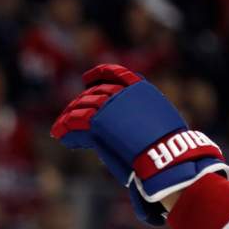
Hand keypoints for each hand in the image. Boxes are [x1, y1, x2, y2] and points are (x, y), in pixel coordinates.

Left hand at [51, 64, 228, 224]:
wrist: (165, 154)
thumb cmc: (168, 145)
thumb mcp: (158, 122)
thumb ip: (142, 117)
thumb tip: (137, 128)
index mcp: (141, 89)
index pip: (115, 74)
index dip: (99, 74)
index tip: (87, 79)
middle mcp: (122, 94)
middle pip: (93, 94)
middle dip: (79, 103)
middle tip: (70, 114)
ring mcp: (108, 107)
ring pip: (80, 108)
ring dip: (68, 118)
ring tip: (61, 128)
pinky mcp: (95, 123)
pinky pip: (75, 123)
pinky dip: (65, 129)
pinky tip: (60, 135)